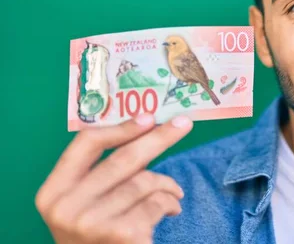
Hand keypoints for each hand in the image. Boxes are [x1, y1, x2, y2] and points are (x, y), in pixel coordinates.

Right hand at [35, 113, 192, 242]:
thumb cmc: (95, 236)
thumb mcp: (85, 205)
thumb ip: (102, 174)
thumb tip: (145, 129)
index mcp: (53, 192)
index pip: (86, 144)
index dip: (120, 128)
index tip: (148, 117)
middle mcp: (67, 207)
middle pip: (123, 158)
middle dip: (159, 138)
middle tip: (184, 124)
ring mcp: (93, 223)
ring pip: (144, 181)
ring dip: (167, 184)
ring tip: (174, 193)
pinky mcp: (122, 234)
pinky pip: (157, 202)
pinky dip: (170, 202)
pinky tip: (171, 210)